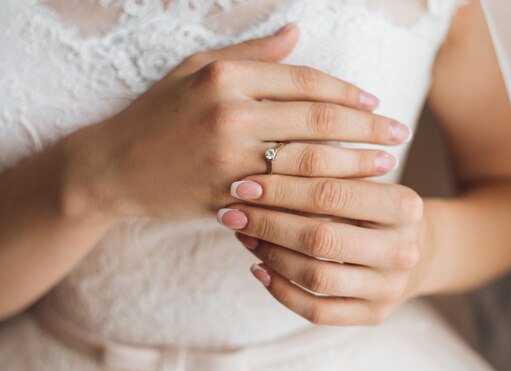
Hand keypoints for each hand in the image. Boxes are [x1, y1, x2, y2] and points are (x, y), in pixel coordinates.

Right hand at [79, 24, 408, 220]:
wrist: (112, 167)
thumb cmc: (155, 114)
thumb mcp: (194, 69)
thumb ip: (249, 54)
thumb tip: (297, 33)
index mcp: (225, 77)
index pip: (305, 80)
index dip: (347, 91)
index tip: (375, 102)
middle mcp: (229, 115)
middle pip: (318, 119)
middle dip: (366, 127)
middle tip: (398, 133)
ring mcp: (228, 159)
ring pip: (309, 161)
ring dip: (353, 163)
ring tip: (384, 163)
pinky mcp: (225, 196)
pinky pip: (284, 197)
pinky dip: (318, 196)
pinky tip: (343, 196)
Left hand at [217, 176, 431, 325]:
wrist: (420, 251)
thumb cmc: (377, 208)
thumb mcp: (365, 181)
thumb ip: (324, 172)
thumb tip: (257, 171)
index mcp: (404, 206)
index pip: (331, 194)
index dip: (281, 189)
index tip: (243, 184)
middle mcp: (402, 251)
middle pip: (320, 238)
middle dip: (267, 223)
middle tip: (232, 212)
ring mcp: (389, 288)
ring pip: (315, 276)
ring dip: (269, 255)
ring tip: (243, 235)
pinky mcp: (374, 315)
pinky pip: (317, 311)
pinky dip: (281, 291)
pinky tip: (258, 269)